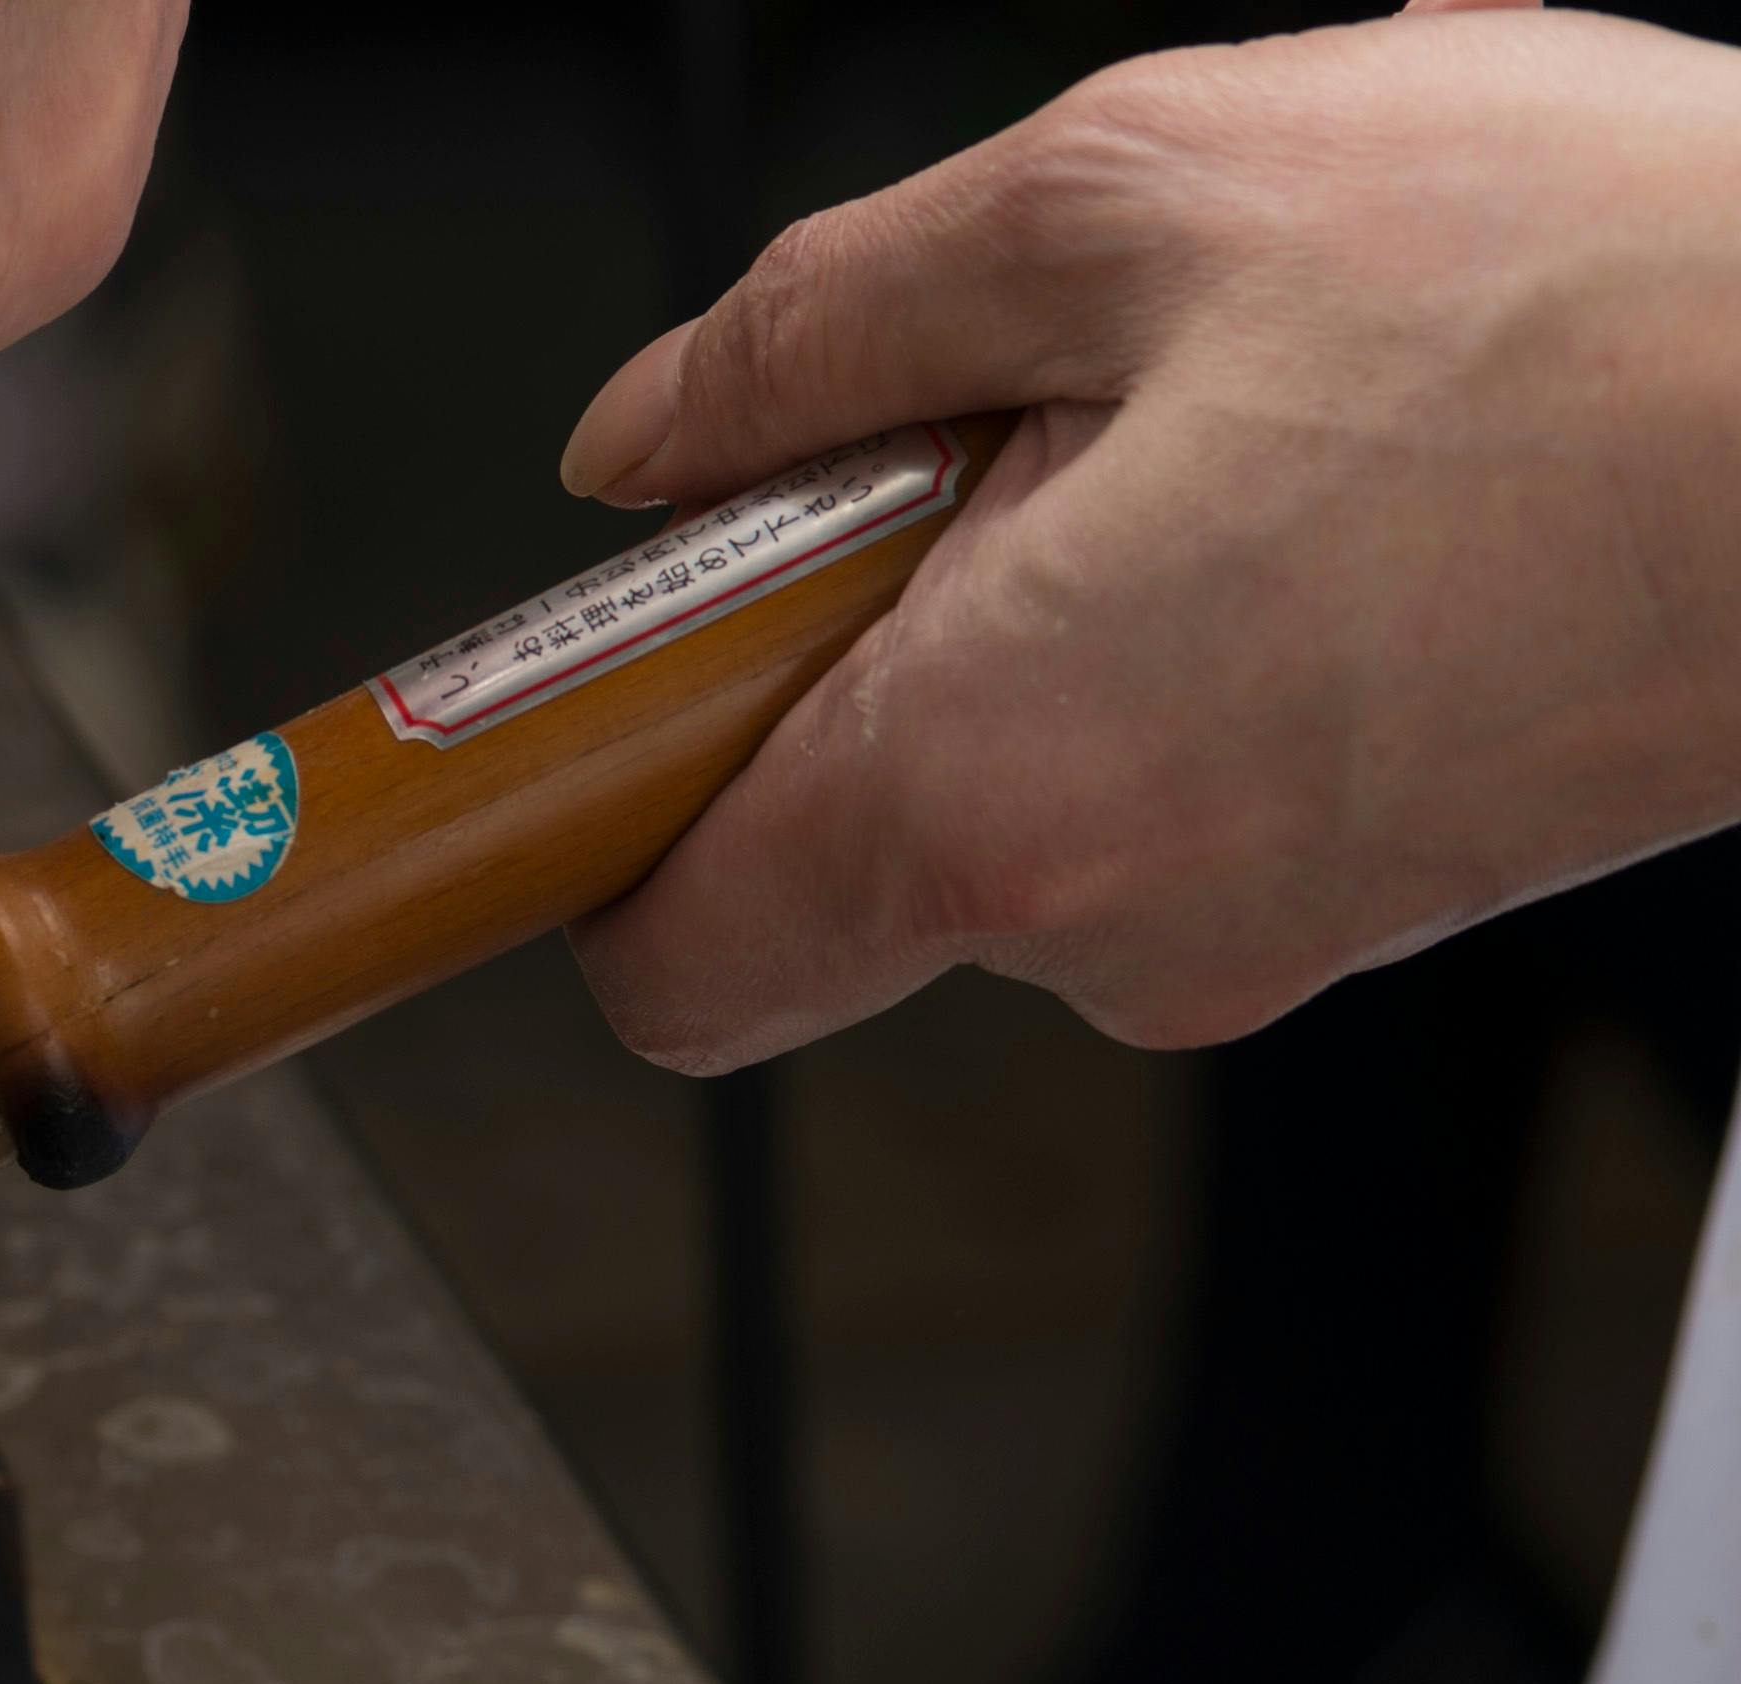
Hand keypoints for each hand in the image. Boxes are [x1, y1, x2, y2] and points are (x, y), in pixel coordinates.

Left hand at [553, 4, 1740, 1070]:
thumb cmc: (1590, 286)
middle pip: (837, 860)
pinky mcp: (1382, 899)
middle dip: (865, 649)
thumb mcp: (1120, 196)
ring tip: (1229, 426)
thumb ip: (814, 334)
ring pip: (1025, 803)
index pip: (663, 965)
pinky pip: (1182, 785)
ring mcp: (1263, 938)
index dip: (615, 827)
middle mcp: (1113, 927)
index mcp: (988, 794)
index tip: (641, 684)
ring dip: (1048, 621)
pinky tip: (1334, 483)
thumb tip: (648, 434)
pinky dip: (1188, 647)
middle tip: (1003, 441)